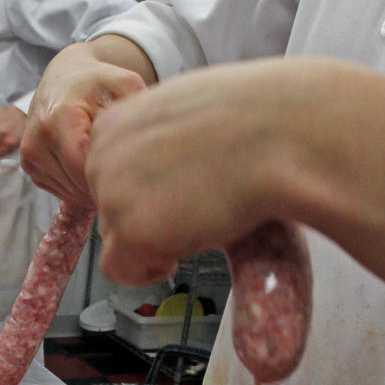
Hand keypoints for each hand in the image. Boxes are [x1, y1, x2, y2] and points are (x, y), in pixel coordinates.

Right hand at [21, 39, 151, 203]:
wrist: (64, 77)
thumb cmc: (99, 83)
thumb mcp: (126, 85)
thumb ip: (136, 113)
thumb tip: (147, 150)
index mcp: (59, 118)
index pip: (83, 168)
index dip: (108, 178)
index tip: (131, 172)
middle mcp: (36, 138)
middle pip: (76, 185)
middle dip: (103, 184)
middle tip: (125, 170)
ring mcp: (29, 154)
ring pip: (69, 192)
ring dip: (91, 187)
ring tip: (107, 164)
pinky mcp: (28, 164)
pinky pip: (60, 190)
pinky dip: (78, 186)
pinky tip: (89, 166)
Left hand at [87, 58, 298, 283]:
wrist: (282, 134)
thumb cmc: (254, 121)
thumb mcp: (189, 114)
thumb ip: (159, 141)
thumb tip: (160, 170)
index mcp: (114, 120)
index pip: (109, 173)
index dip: (143, 190)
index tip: (177, 191)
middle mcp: (102, 155)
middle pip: (108, 208)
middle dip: (146, 216)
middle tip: (193, 209)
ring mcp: (112, 194)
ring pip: (115, 238)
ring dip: (152, 240)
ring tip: (198, 220)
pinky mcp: (129, 232)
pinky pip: (119, 270)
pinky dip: (147, 270)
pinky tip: (180, 254)